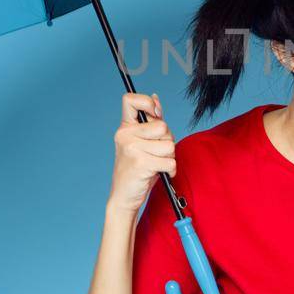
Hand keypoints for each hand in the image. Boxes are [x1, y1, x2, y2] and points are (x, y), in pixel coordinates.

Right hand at [108, 91, 174, 215]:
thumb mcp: (142, 142)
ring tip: (157, 164)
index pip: (130, 99)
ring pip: (169, 145)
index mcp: (125, 127)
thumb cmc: (137, 168)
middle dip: (167, 140)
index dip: (147, 102)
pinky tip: (160, 173)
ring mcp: (132, 149)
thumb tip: (155, 97)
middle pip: (163, 126)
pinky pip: (170, 161)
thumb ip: (150, 122)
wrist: (124, 196)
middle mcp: (125, 135)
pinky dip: (170, 170)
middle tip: (156, 153)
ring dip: (169, 157)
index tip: (156, 114)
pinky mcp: (141, 163)